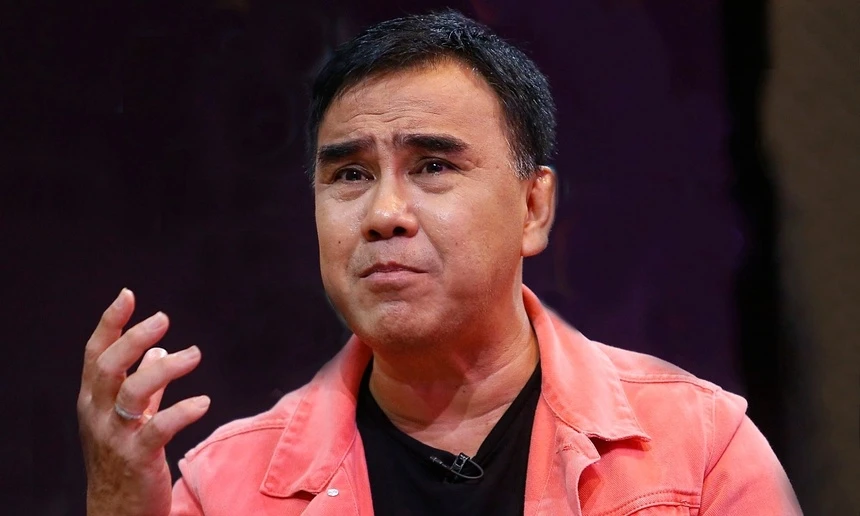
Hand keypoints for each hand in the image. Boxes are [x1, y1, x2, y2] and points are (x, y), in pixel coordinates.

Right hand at [77, 289, 209, 515]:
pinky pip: (158, 430)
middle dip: (134, 338)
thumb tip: (158, 349)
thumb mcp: (127, 418)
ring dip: (164, 369)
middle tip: (163, 319)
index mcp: (93, 400)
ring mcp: (115, 437)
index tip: (128, 295)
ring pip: (132, 393)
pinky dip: (181, 412)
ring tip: (194, 354)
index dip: (110, 324)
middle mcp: (98, 415)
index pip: (95, 355)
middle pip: (109, 367)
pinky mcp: (137, 459)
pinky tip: (203, 402)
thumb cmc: (123, 460)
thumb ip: (143, 383)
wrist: (116, 513)